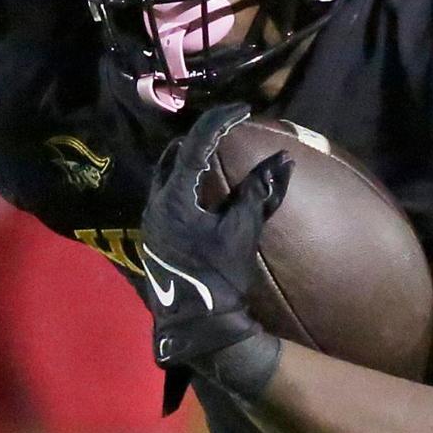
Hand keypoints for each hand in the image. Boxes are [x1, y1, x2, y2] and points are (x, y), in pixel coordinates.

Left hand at [139, 103, 291, 408]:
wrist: (197, 323)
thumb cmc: (220, 278)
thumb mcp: (243, 232)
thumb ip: (260, 192)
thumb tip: (283, 160)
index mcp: (173, 199)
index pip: (195, 144)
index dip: (220, 120)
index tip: (243, 109)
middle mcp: (153, 203)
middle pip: (174, 153)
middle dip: (202, 137)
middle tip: (230, 130)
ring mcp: (149, 218)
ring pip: (166, 172)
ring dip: (192, 159)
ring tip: (220, 153)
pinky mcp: (153, 231)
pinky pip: (166, 191)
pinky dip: (186, 180)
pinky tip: (207, 186)